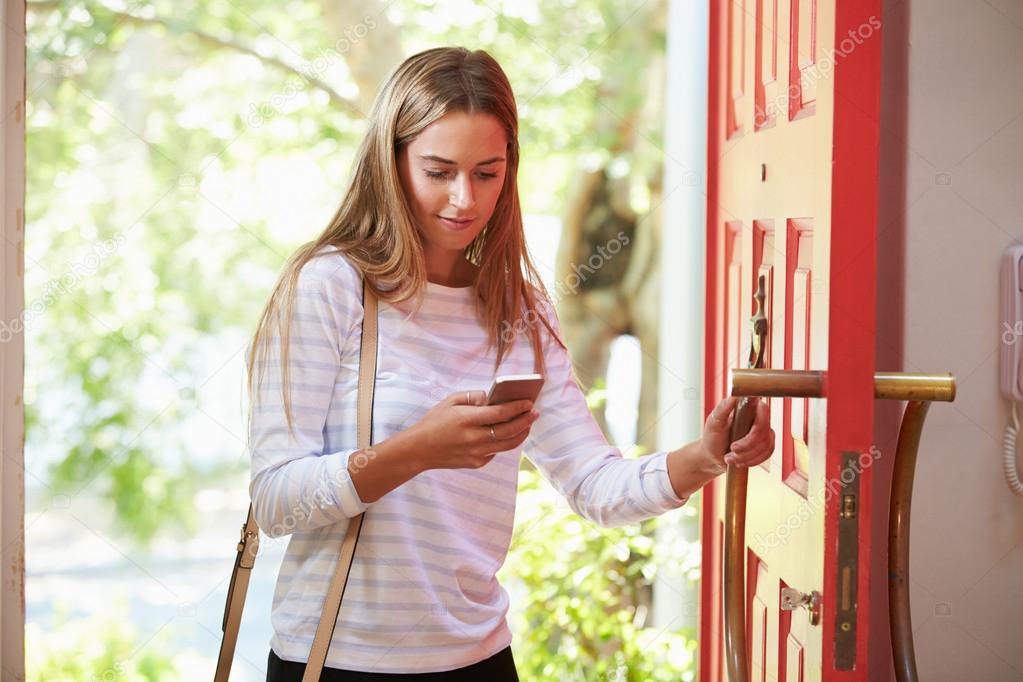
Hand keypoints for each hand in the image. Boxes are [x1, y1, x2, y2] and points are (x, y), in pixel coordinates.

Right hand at [408, 390, 539, 470]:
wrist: (418, 450)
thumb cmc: (434, 421)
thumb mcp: (450, 401)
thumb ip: (474, 396)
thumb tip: (493, 397)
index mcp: (467, 419)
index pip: (500, 413)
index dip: (518, 408)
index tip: (529, 402)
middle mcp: (474, 438)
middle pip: (509, 431)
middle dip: (526, 420)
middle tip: (535, 412)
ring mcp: (476, 453)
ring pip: (508, 444)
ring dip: (521, 433)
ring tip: (528, 423)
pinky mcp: (476, 463)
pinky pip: (497, 451)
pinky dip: (505, 442)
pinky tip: (509, 433)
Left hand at [699, 396, 774, 471]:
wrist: (712, 457)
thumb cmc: (712, 438)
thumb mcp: (714, 422)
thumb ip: (723, 408)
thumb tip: (734, 395)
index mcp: (746, 408)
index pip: (762, 409)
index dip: (760, 419)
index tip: (747, 428)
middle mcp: (757, 418)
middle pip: (764, 430)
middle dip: (747, 444)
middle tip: (732, 449)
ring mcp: (763, 432)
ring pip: (766, 444)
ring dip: (747, 455)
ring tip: (730, 457)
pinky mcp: (765, 445)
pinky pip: (767, 453)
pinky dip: (752, 460)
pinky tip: (740, 461)